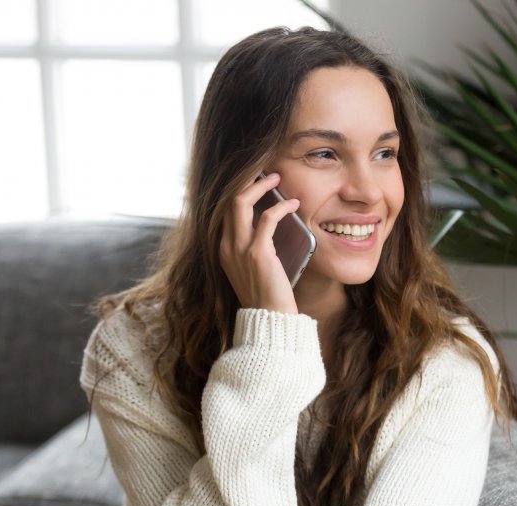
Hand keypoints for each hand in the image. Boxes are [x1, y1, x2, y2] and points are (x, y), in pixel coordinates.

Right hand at [219, 172, 299, 314]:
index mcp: (223, 250)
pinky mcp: (258, 253)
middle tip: (267, 173)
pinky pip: (268, 218)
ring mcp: (239, 249)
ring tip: (277, 178)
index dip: (239, 192)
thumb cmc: (266, 297)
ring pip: (240, 202)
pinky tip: (293, 204)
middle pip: (227, 200)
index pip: (224, 211)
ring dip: (260, 185)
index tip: (255, 181)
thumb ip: (252, 248)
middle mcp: (226, 247)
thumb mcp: (251, 270)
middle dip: (246, 181)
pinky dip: (282, 207)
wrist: (269, 322)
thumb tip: (268, 225)